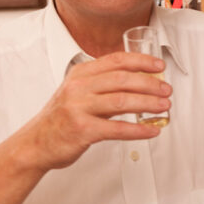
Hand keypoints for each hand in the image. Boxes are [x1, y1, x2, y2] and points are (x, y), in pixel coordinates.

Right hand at [17, 51, 171, 170]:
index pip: (116, 60)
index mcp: (80, 73)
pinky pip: (117, 129)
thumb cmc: (61, 118)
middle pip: (123, 79)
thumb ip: (101, 83)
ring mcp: (79, 108)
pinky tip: (152, 131)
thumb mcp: (77, 92)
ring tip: (165, 106)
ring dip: (148, 103)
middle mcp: (79, 87)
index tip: (160, 65)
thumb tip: (138, 79)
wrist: (35, 143)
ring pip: (122, 101)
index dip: (141, 61)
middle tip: (167, 90)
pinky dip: (138, 130)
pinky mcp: (83, 130)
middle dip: (150, 83)